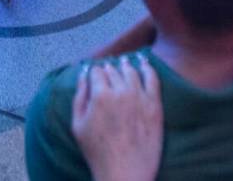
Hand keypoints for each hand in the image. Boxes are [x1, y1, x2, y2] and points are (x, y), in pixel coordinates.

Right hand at [72, 56, 162, 180]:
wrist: (125, 173)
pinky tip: (145, 62)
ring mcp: (140, 97)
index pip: (96, 72)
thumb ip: (79, 95)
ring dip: (126, 65)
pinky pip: (153, 79)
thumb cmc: (97, 151)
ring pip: (131, 71)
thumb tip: (83, 72)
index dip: (94, 72)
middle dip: (109, 69)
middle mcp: (120, 92)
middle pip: (113, 70)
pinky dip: (148, 68)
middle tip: (108, 70)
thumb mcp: (78, 124)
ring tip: (124, 63)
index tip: (95, 75)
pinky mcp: (155, 105)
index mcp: (100, 95)